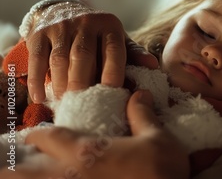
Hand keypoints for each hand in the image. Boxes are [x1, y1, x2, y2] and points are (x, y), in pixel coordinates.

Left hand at [0, 90, 189, 178]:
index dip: (37, 135)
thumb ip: (142, 115)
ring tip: (28, 172)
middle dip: (19, 163)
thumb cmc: (160, 171)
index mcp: (87, 152)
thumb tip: (139, 93)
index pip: (50, 138)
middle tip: (23, 156)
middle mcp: (72, 175)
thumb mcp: (157, 137)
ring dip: (31, 176)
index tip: (33, 134)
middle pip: (30, 170)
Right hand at [25, 2, 157, 102]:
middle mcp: (86, 22)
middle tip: (83, 105)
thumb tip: (153, 65)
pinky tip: (40, 97)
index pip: (114, 50)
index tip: (111, 94)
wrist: (63, 11)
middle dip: (83, 82)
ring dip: (61, 84)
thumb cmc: (96, 34)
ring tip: (65, 104)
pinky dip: (38, 79)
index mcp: (110, 26)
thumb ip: (132, 53)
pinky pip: (38, 58)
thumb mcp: (116, 39)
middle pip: (83, 55)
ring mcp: (61, 26)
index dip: (113, 72)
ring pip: (60, 58)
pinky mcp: (40, 32)